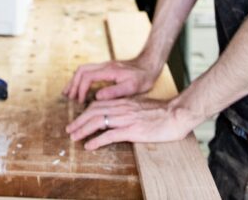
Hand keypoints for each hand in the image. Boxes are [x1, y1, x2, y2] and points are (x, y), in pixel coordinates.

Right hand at [62, 59, 156, 103]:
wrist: (150, 64)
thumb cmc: (144, 77)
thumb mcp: (132, 87)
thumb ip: (114, 91)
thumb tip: (97, 97)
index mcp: (109, 70)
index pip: (87, 77)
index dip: (80, 89)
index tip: (79, 101)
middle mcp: (104, 65)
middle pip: (81, 70)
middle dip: (73, 84)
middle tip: (69, 97)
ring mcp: (105, 65)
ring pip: (83, 69)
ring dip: (75, 80)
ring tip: (69, 92)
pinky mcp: (106, 68)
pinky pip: (88, 70)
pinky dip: (81, 78)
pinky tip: (80, 87)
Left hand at [65, 96, 203, 149]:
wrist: (177, 114)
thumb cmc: (163, 113)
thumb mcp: (141, 107)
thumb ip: (129, 109)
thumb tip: (119, 116)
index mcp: (124, 102)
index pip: (98, 105)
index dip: (85, 112)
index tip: (78, 120)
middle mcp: (122, 108)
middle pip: (94, 111)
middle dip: (79, 121)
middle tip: (70, 130)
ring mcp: (127, 119)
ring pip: (98, 121)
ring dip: (83, 129)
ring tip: (74, 137)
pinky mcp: (133, 130)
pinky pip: (110, 135)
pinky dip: (97, 140)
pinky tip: (90, 145)